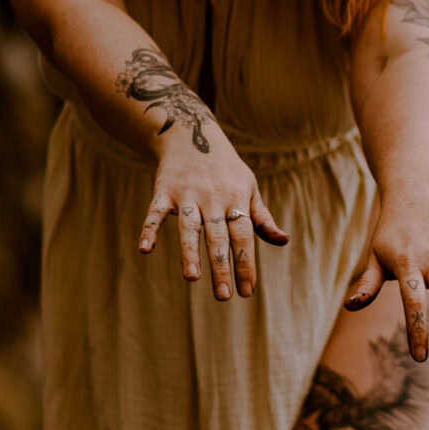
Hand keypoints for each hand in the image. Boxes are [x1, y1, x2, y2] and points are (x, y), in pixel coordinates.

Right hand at [136, 129, 289, 299]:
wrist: (192, 133)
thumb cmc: (226, 169)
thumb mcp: (249, 187)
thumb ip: (262, 218)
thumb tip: (283, 241)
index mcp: (237, 198)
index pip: (244, 236)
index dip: (246, 263)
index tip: (247, 290)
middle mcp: (213, 198)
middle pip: (219, 236)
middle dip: (222, 266)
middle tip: (223, 296)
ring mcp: (187, 194)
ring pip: (189, 227)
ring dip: (189, 252)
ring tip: (191, 278)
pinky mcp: (163, 190)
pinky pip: (155, 212)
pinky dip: (149, 229)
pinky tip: (145, 249)